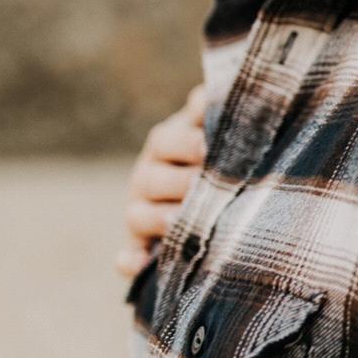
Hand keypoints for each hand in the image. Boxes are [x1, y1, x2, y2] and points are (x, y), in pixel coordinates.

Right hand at [116, 83, 205, 279]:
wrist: (219, 192)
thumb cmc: (228, 154)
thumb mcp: (224, 131)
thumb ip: (223, 112)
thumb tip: (219, 92)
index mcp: (168, 143)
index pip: (169, 139)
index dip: (187, 141)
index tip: (208, 146)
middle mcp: (149, 175)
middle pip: (152, 177)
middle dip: (180, 181)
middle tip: (205, 183)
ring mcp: (141, 211)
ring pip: (138, 216)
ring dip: (160, 219)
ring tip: (184, 222)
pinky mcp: (140, 246)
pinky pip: (128, 255)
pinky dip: (130, 260)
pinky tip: (137, 265)